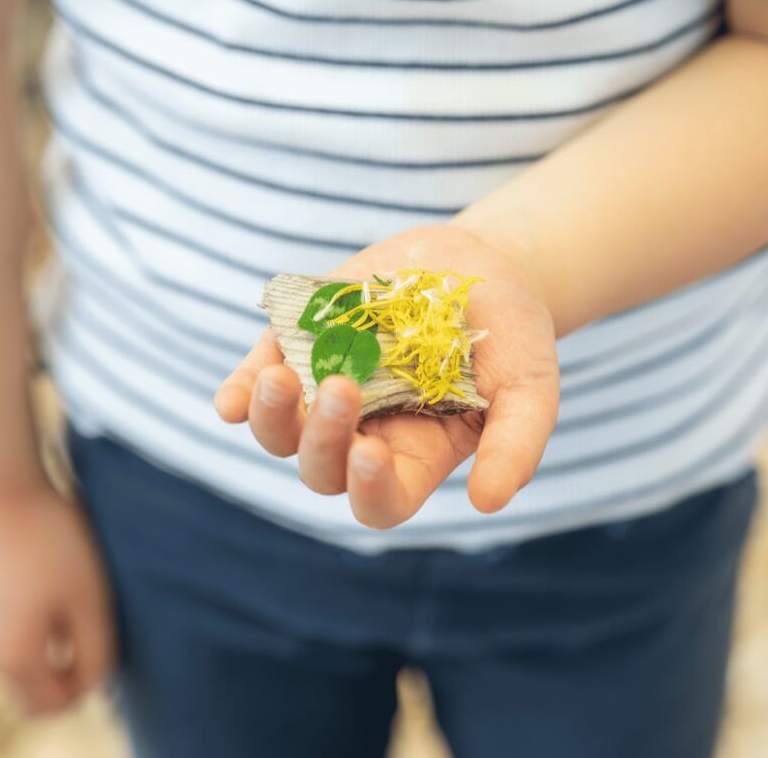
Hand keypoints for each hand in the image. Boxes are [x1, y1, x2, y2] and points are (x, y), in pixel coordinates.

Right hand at [0, 477, 113, 714]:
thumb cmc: (48, 535)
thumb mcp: (91, 595)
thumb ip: (97, 652)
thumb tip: (92, 686)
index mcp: (11, 656)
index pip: (45, 704)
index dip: (76, 689)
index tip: (93, 655)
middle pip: (18, 667)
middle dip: (46, 647)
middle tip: (69, 594)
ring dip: (13, 613)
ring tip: (36, 561)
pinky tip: (1, 544)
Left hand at [214, 224, 559, 527]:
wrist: (476, 264)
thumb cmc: (510, 335)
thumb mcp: (531, 387)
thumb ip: (516, 444)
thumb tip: (490, 502)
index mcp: (415, 456)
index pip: (381, 501)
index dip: (369, 490)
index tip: (372, 451)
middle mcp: (363, 433)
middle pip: (322, 469)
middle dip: (322, 438)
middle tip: (342, 390)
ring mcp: (323, 392)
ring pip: (279, 432)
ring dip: (270, 417)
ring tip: (278, 381)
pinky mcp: (296, 348)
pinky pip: (252, 382)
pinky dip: (239, 391)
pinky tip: (235, 393)